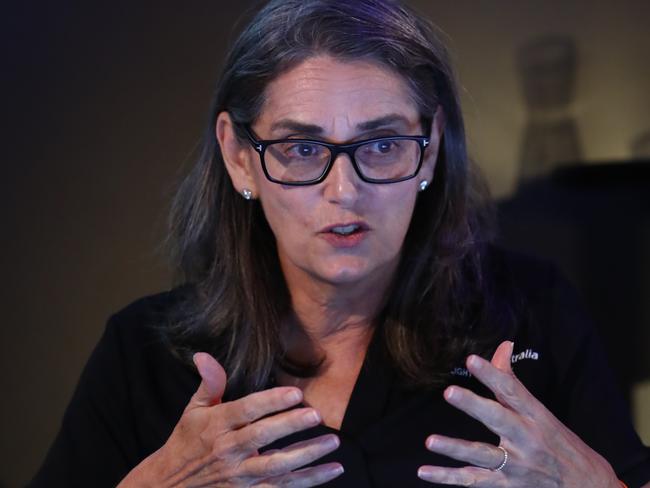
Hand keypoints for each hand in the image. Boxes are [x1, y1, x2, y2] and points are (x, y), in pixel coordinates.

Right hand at [119, 352, 342, 486]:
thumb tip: (203, 355)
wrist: (170, 485)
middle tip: (317, 414)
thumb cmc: (187, 440)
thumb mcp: (194, 409)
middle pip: (261, 438)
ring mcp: (239, 475)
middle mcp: (228, 450)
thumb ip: (209, 383)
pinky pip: (282, 487)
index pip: (246, 411)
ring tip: (332, 441)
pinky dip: (309, 480)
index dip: (270, 402)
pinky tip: (333, 469)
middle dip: (290, 426)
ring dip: (306, 455)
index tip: (295, 392)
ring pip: (276, 467)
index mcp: (216, 425)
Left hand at [417, 341, 620, 486]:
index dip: (492, 374)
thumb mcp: (540, 411)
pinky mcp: (507, 485)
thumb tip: (503, 345)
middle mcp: (526, 438)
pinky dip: (448, 477)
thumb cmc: (558, 441)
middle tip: (450, 392)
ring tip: (431, 441)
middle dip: (474, 405)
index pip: (512, 390)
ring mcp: (517, 465)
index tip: (472, 360)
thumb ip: (512, 381)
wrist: (588, 486)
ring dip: (456, 448)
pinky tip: (425, 471)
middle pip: (498, 419)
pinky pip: (474, 481)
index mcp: (535, 415)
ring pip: (483, 455)